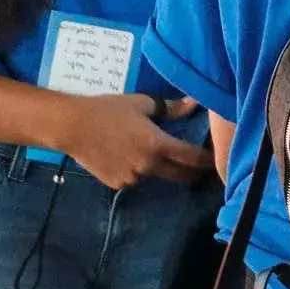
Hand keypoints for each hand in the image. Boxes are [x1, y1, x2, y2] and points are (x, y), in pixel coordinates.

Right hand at [60, 93, 213, 189]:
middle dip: (192, 172)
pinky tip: (125, 156)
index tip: (217, 159)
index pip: (191, 157)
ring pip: (154, 175)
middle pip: (179, 175)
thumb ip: (171, 108)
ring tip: (148, 152)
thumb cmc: (109, 109)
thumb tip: (194, 103)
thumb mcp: (142, 104)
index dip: (206, 160)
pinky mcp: (117, 184)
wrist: (72, 126)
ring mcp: (132, 178)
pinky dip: (136, 170)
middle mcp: (148, 166)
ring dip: (159, 168)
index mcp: (157, 144)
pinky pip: (134, 178)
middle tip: (200, 167)